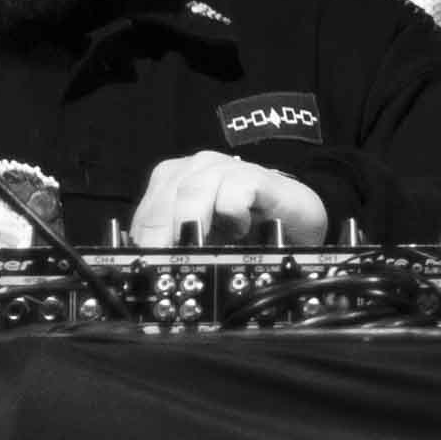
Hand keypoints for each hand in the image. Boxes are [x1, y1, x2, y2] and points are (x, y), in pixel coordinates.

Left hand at [127, 151, 332, 250]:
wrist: (295, 215)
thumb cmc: (248, 228)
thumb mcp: (205, 242)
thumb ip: (178, 246)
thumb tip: (152, 270)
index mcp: (172, 184)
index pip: (145, 215)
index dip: (145, 243)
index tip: (148, 268)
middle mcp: (194, 171)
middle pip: (163, 202)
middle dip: (162, 236)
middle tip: (169, 263)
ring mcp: (223, 169)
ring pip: (192, 192)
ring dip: (193, 225)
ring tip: (203, 249)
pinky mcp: (254, 175)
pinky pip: (232, 191)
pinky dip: (232, 215)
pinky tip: (241, 229)